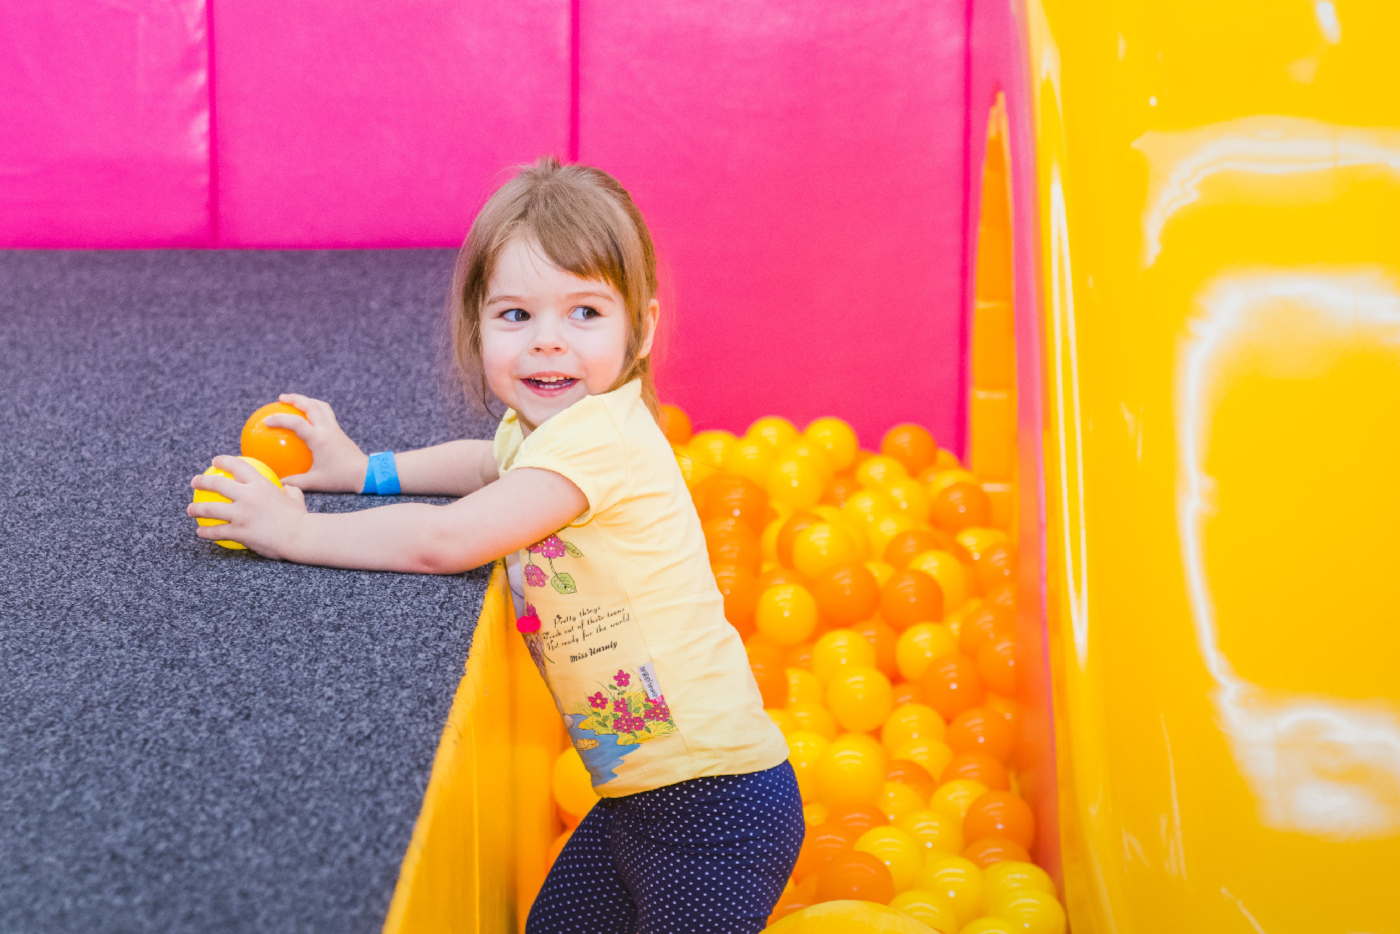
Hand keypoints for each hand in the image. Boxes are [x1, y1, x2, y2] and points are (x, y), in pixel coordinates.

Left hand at [187, 455, 308, 557]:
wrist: (300, 536)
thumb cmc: (300, 518)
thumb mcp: (296, 497)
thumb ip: (290, 489)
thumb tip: (287, 486)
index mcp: (260, 484)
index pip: (237, 466)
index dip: (224, 461)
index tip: (215, 461)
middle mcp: (247, 496)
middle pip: (217, 484)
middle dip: (202, 481)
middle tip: (195, 482)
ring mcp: (241, 514)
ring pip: (210, 508)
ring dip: (196, 508)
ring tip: (190, 509)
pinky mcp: (239, 532)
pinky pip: (217, 531)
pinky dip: (206, 532)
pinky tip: (200, 533)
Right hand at [263, 392, 369, 492]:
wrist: (366, 474)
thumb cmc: (340, 478)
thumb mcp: (315, 482)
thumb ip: (294, 482)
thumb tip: (278, 483)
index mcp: (319, 439)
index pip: (297, 423)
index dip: (280, 420)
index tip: (266, 421)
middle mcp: (327, 429)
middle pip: (311, 405)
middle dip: (295, 398)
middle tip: (281, 398)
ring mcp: (335, 428)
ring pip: (321, 406)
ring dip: (307, 400)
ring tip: (294, 401)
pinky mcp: (339, 431)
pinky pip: (326, 414)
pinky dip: (316, 410)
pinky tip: (308, 417)